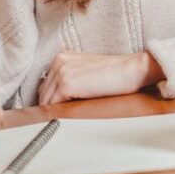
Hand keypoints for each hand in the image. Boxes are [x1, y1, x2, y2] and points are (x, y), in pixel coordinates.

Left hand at [37, 51, 163, 104]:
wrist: (131, 70)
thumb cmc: (114, 73)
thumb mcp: (86, 71)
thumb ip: (70, 78)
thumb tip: (56, 99)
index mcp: (62, 57)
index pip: (46, 85)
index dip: (51, 99)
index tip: (60, 108)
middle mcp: (59, 62)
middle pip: (44, 93)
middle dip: (51, 106)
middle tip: (64, 115)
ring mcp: (62, 72)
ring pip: (47, 101)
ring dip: (55, 111)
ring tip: (69, 116)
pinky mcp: (67, 84)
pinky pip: (54, 105)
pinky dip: (60, 113)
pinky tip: (72, 113)